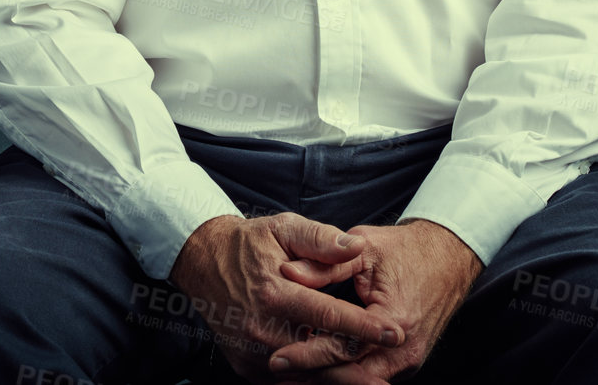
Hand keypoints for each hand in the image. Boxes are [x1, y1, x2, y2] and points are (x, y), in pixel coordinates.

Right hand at [169, 213, 405, 382]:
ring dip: (335, 382)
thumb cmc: (249, 243)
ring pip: (302, 375)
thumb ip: (320, 238)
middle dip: (355, 370)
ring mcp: (251, 353)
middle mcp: (261, 329)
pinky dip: (310, 382)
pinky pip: (285, 381)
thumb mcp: (283, 228)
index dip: (363, 327)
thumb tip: (355, 246)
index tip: (393, 332)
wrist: (203, 262)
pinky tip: (334, 382)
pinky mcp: (246, 366)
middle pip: (318, 356)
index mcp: (274, 293)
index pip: (328, 315)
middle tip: (385, 381)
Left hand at [266, 219, 483, 383]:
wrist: (448, 258)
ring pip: (359, 381)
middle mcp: (405, 349)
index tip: (276, 358)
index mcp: (395, 319)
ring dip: (326, 380)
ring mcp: (408, 361)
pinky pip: (369, 377)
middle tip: (276, 373)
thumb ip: (326, 263)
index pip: (343, 348)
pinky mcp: (406, 363)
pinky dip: (343, 376)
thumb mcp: (365, 248)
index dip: (307, 355)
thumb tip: (287, 273)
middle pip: (350, 375)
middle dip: (312, 377)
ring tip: (289, 378)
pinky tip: (316, 373)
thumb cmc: (405, 250)